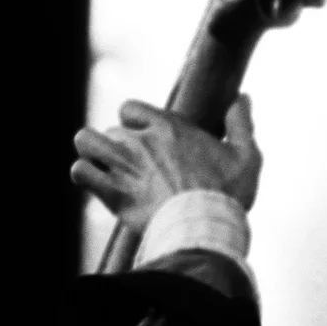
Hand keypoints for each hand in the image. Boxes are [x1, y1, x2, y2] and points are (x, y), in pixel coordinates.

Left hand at [70, 95, 261, 231]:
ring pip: (86, 141)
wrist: (205, 228)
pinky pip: (80, 171)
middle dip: (118, 146)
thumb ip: (241, 123)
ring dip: (92, 152)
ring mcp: (124, 165)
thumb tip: (242, 98)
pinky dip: (85, 175)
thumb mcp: (246, 156)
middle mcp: (141, 140)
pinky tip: (96, 184)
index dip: (132, 121)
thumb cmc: (227, 194)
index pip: (129, 108)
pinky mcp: (113, 192)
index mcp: (169, 127)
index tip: (143, 138)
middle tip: (132, 167)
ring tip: (102, 166)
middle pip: (111, 129)